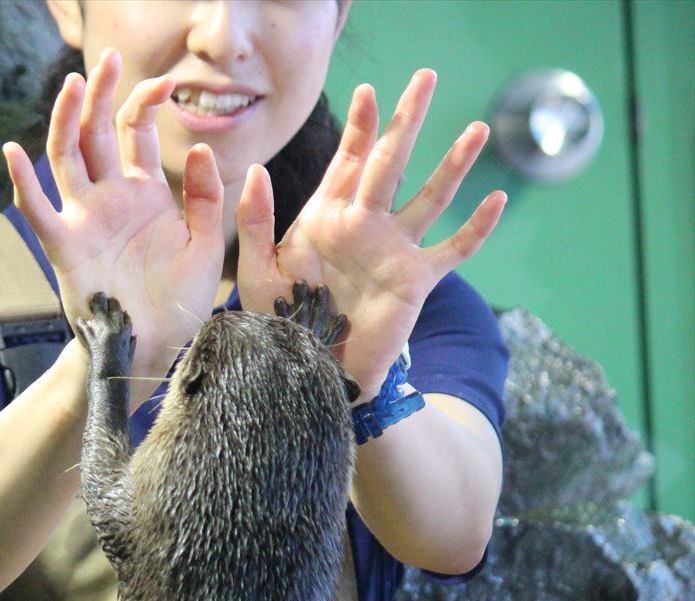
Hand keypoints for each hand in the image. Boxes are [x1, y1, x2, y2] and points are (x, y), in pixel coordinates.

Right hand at [4, 49, 224, 393]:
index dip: (147, 101)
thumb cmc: (179, 302)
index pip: (137, 132)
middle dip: (102, 94)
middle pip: (97, 132)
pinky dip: (22, 183)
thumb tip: (199, 149)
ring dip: (67, 121)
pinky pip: (38, 211)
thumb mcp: (207, 247)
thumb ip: (207, 200)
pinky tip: (12, 151)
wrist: (153, 350)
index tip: (169, 81)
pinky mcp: (65, 248)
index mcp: (145, 193)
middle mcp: (110, 198)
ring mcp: (84, 219)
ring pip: (66, 158)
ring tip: (74, 86)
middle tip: (108, 58)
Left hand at [235, 70, 506, 400]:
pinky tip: (497, 201)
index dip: (360, 127)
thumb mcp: (259, 272)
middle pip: (391, 163)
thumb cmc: (279, 324)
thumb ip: (256, 223)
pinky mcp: (416, 280)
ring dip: (453, 165)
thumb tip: (256, 171)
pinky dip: (476, 228)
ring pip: (431, 197)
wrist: (311, 371)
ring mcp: (394, 250)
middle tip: (425, 78)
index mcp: (325, 219)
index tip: (368, 91)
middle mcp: (364, 226)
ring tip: (475, 130)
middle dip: (407, 122)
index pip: (347, 162)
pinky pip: (453, 249)